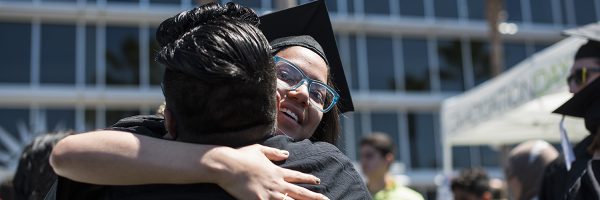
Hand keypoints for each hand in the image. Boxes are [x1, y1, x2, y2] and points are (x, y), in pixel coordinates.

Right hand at [212, 144, 328, 199]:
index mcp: (277, 171)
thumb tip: (286, 154)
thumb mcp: (259, 149)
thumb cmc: (241, 156)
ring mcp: (269, 193)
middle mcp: (277, 183)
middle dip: (314, 197)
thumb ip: (274, 153)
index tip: (318, 181)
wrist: (228, 165)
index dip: (308, 178)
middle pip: (300, 192)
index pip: (297, 176)